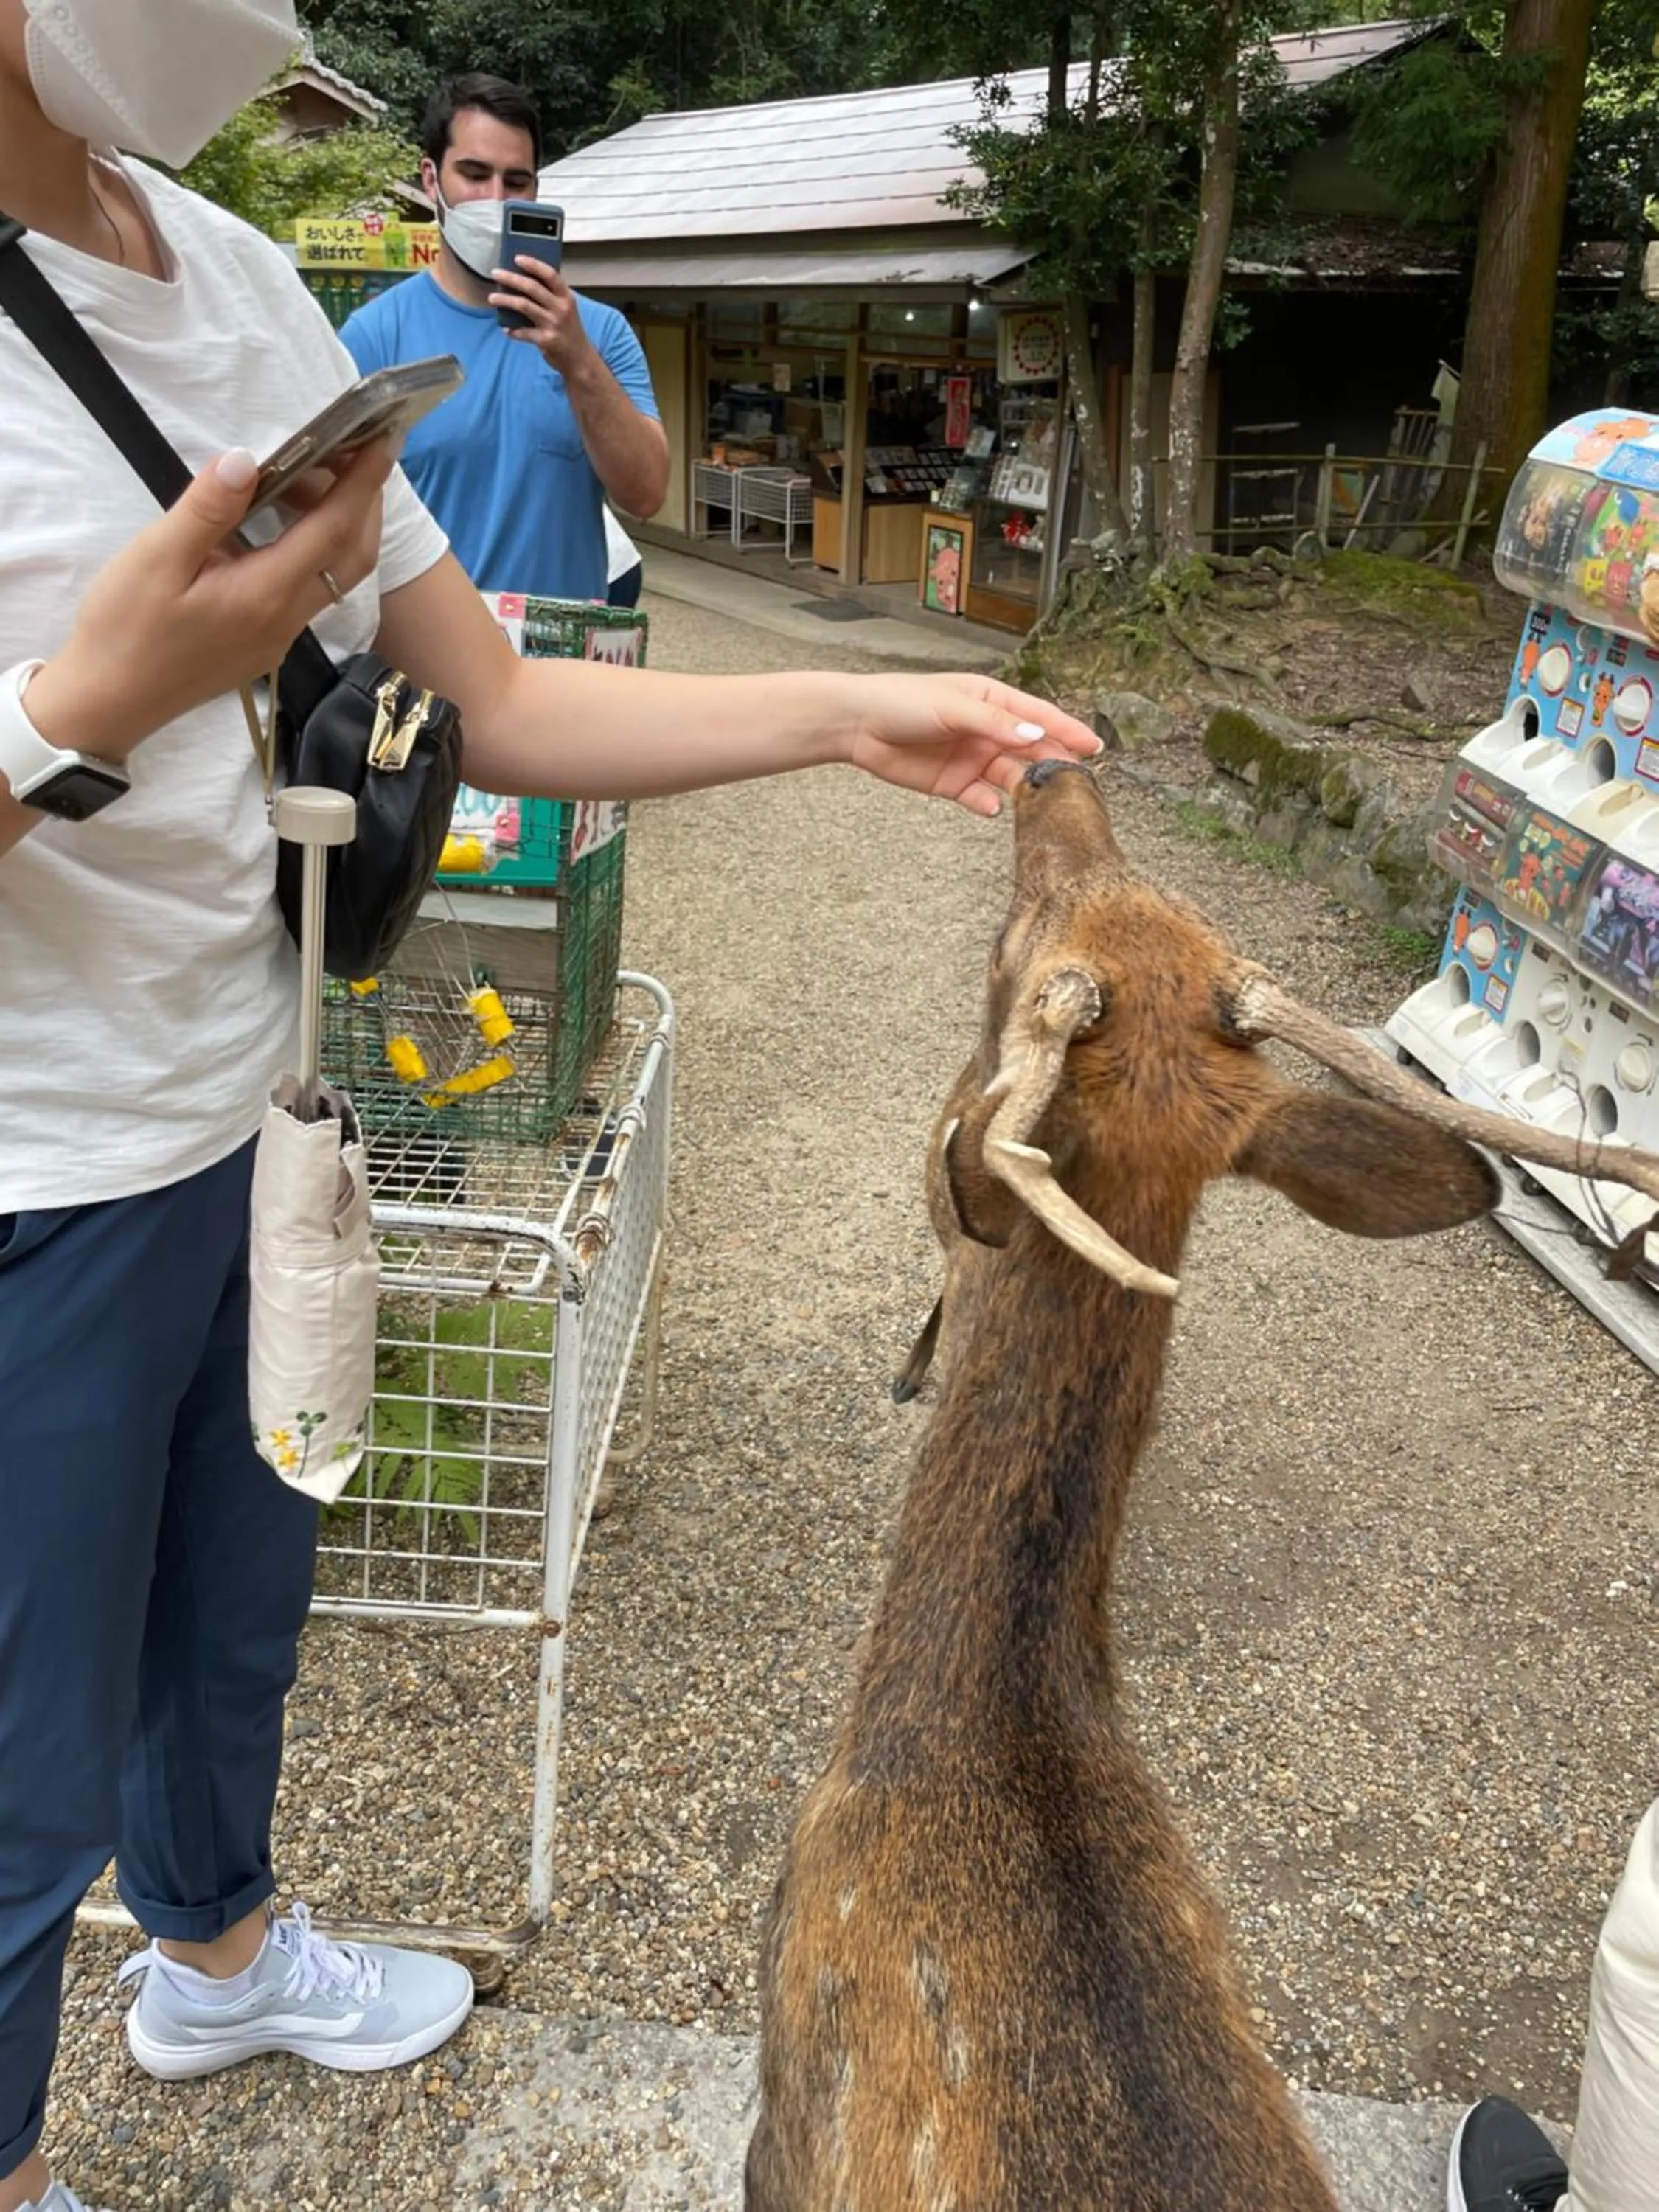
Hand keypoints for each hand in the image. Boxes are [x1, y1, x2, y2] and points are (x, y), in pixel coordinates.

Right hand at [25, 437, 395, 762]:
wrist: (110, 702)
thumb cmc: (124, 631)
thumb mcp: (155, 559)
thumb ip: (206, 510)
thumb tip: (246, 461)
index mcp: (266, 594)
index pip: (334, 531)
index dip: (362, 483)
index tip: (384, 439)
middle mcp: (287, 618)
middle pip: (353, 556)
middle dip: (363, 500)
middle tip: (350, 449)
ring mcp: (281, 634)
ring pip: (336, 575)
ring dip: (338, 524)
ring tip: (307, 476)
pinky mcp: (267, 641)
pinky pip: (310, 588)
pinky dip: (314, 548)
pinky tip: (283, 522)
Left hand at [487, 258, 592, 377]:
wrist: (579, 359)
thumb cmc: (569, 331)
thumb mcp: (566, 309)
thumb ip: (551, 296)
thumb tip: (523, 281)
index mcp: (566, 297)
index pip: (550, 275)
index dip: (533, 265)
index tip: (517, 258)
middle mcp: (561, 308)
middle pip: (532, 287)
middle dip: (511, 278)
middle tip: (495, 273)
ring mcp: (553, 324)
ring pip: (524, 306)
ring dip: (505, 300)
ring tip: (492, 297)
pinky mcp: (546, 340)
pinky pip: (524, 332)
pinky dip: (512, 331)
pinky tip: (505, 329)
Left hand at [839, 674, 1101, 816]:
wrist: (858, 725)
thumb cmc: (902, 701)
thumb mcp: (953, 707)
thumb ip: (995, 725)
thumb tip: (1036, 737)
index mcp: (992, 701)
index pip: (1039, 717)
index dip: (1067, 731)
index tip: (1093, 747)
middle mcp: (987, 731)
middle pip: (1031, 751)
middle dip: (1054, 765)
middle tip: (1076, 783)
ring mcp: (972, 759)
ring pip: (1010, 778)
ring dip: (1025, 790)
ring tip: (1039, 802)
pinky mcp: (953, 784)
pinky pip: (980, 798)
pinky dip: (989, 805)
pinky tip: (993, 808)